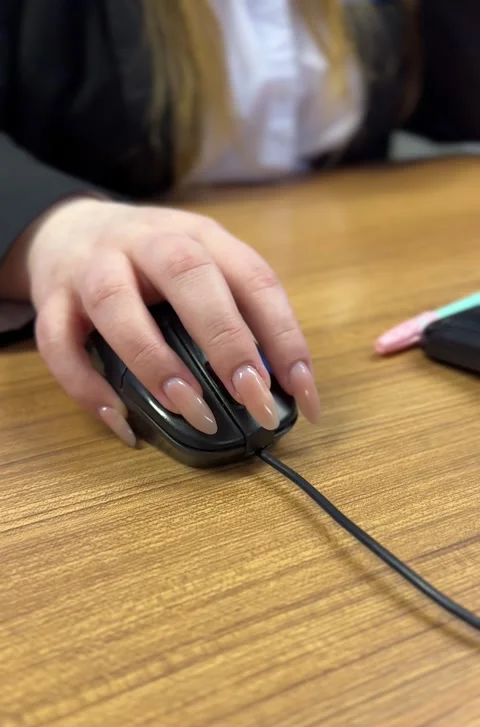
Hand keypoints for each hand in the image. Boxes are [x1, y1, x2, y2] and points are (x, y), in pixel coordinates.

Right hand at [23, 198, 319, 444]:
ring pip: (115, 303)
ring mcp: (93, 267)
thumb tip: (272, 388)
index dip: (285, 337)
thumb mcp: (201, 271)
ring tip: (188, 408)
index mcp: (198, 236)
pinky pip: (59, 343)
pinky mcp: (52, 300)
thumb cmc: (149, 264)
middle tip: (253, 398)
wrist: (66, 230)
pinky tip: (122, 423)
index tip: (302, 394)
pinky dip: (87, 387)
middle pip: (187, 274)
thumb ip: (235, 315)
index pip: (253, 279)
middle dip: (226, 338)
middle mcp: (146, 243)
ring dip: (154, 359)